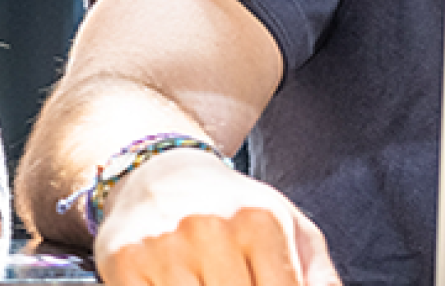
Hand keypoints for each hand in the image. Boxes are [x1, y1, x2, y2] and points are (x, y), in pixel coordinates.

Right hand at [93, 148, 341, 284]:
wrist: (158, 170)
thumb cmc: (234, 211)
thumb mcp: (290, 230)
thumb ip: (321, 281)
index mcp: (259, 220)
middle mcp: (209, 227)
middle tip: (229, 282)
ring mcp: (163, 245)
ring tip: (207, 281)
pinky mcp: (123, 261)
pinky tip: (172, 284)